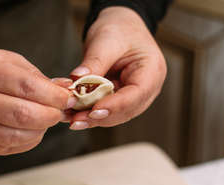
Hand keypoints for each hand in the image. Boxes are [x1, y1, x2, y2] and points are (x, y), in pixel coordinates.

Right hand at [0, 48, 75, 154]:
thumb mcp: (3, 61)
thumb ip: (34, 76)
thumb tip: (65, 90)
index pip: (24, 86)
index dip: (53, 94)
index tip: (68, 96)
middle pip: (21, 114)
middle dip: (50, 114)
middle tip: (61, 111)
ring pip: (16, 135)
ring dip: (41, 129)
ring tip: (47, 119)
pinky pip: (9, 147)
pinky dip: (29, 140)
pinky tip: (33, 129)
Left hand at [68, 7, 166, 129]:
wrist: (119, 27)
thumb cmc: (119, 29)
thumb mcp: (106, 40)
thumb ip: (94, 62)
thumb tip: (77, 80)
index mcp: (152, 71)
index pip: (136, 95)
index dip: (114, 106)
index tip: (93, 111)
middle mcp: (147, 88)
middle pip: (126, 111)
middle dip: (100, 117)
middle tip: (76, 120)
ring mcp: (134, 97)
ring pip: (115, 116)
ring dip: (92, 119)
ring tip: (71, 119)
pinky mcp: (120, 100)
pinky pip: (106, 111)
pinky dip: (89, 114)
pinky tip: (73, 115)